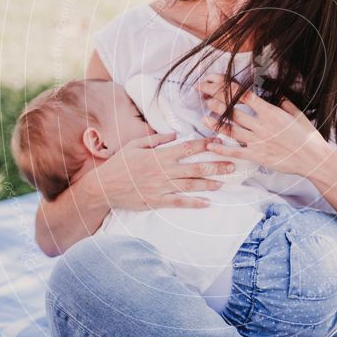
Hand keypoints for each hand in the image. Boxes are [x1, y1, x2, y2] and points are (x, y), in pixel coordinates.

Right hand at [96, 131, 235, 209]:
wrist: (103, 186)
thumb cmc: (119, 164)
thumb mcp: (136, 145)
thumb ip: (157, 139)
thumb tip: (176, 134)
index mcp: (159, 155)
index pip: (188, 148)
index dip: (205, 144)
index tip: (219, 141)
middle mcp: (164, 171)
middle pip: (195, 167)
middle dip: (216, 165)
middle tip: (232, 164)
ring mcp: (161, 187)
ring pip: (190, 185)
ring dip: (209, 183)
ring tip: (224, 182)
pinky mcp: (157, 201)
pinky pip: (178, 202)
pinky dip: (193, 203)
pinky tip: (207, 203)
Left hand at [196, 74, 331, 176]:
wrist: (313, 158)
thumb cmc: (307, 136)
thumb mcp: (297, 114)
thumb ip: (284, 103)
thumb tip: (276, 94)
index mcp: (270, 112)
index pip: (244, 95)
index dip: (228, 87)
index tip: (216, 81)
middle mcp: (262, 125)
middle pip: (233, 111)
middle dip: (216, 101)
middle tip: (203, 96)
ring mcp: (258, 141)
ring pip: (232, 130)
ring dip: (216, 123)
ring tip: (204, 117)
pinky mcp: (257, 156)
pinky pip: (236, 152)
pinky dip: (222, 148)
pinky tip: (211, 145)